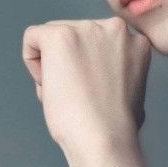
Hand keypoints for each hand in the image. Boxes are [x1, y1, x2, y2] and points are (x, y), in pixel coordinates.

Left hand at [22, 17, 151, 155]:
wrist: (104, 139)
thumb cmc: (117, 126)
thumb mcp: (132, 89)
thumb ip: (118, 70)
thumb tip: (101, 74)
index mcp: (134, 41)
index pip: (97, 42)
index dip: (87, 69)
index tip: (92, 92)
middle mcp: (114, 28)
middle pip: (74, 35)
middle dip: (68, 63)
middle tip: (78, 95)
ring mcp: (87, 29)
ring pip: (52, 38)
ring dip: (52, 65)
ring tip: (68, 93)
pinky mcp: (60, 36)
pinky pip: (32, 38)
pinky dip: (32, 63)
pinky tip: (49, 86)